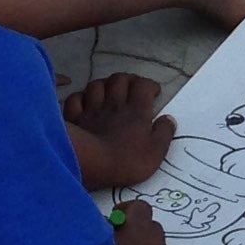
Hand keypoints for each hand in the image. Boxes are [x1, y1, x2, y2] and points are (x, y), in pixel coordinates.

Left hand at [63, 71, 175, 192]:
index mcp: (136, 110)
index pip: (143, 85)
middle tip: (132, 88)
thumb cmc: (127, 160)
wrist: (91, 165)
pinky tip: (84, 102)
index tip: (154, 92)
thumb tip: (169, 119)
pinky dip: (80, 98)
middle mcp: (114, 104)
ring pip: (96, 85)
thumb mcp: (155, 152)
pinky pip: (75, 99)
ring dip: (104, 85)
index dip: (149, 85)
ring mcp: (91, 109)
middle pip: (119, 79)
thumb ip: (164, 133)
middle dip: (127, 79)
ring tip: (108, 92)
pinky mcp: (74, 118)